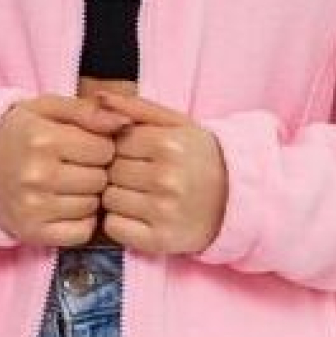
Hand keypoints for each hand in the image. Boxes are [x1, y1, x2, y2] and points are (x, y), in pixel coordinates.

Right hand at [0, 92, 134, 244]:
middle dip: (96, 172)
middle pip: (101, 179)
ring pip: (94, 206)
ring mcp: (34, 207)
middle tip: (76, 167)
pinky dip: (81, 221)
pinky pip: (82, 232)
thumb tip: (124, 123)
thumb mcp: (47, 109)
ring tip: (69, 185)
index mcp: (42, 139)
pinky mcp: (33, 232)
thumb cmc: (21, 135)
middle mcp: (37, 175)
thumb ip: (87, 111)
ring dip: (89, 196)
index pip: (105, 149)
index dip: (101, 147)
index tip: (84, 147)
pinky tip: (66, 206)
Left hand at [93, 91, 229, 255]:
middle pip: (109, 172)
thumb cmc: (200, 158)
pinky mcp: (159, 240)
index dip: (120, 149)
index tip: (137, 156)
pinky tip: (138, 216)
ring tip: (140, 196)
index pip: (114, 143)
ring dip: (117, 198)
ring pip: (108, 199)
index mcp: (169, 145)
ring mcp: (163, 211)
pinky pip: (113, 227)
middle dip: (118, 173)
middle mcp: (166, 178)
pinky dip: (119, 222)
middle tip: (139, 177)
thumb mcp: (177, 124)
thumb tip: (99, 96)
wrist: (236, 201)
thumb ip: (137, 107)